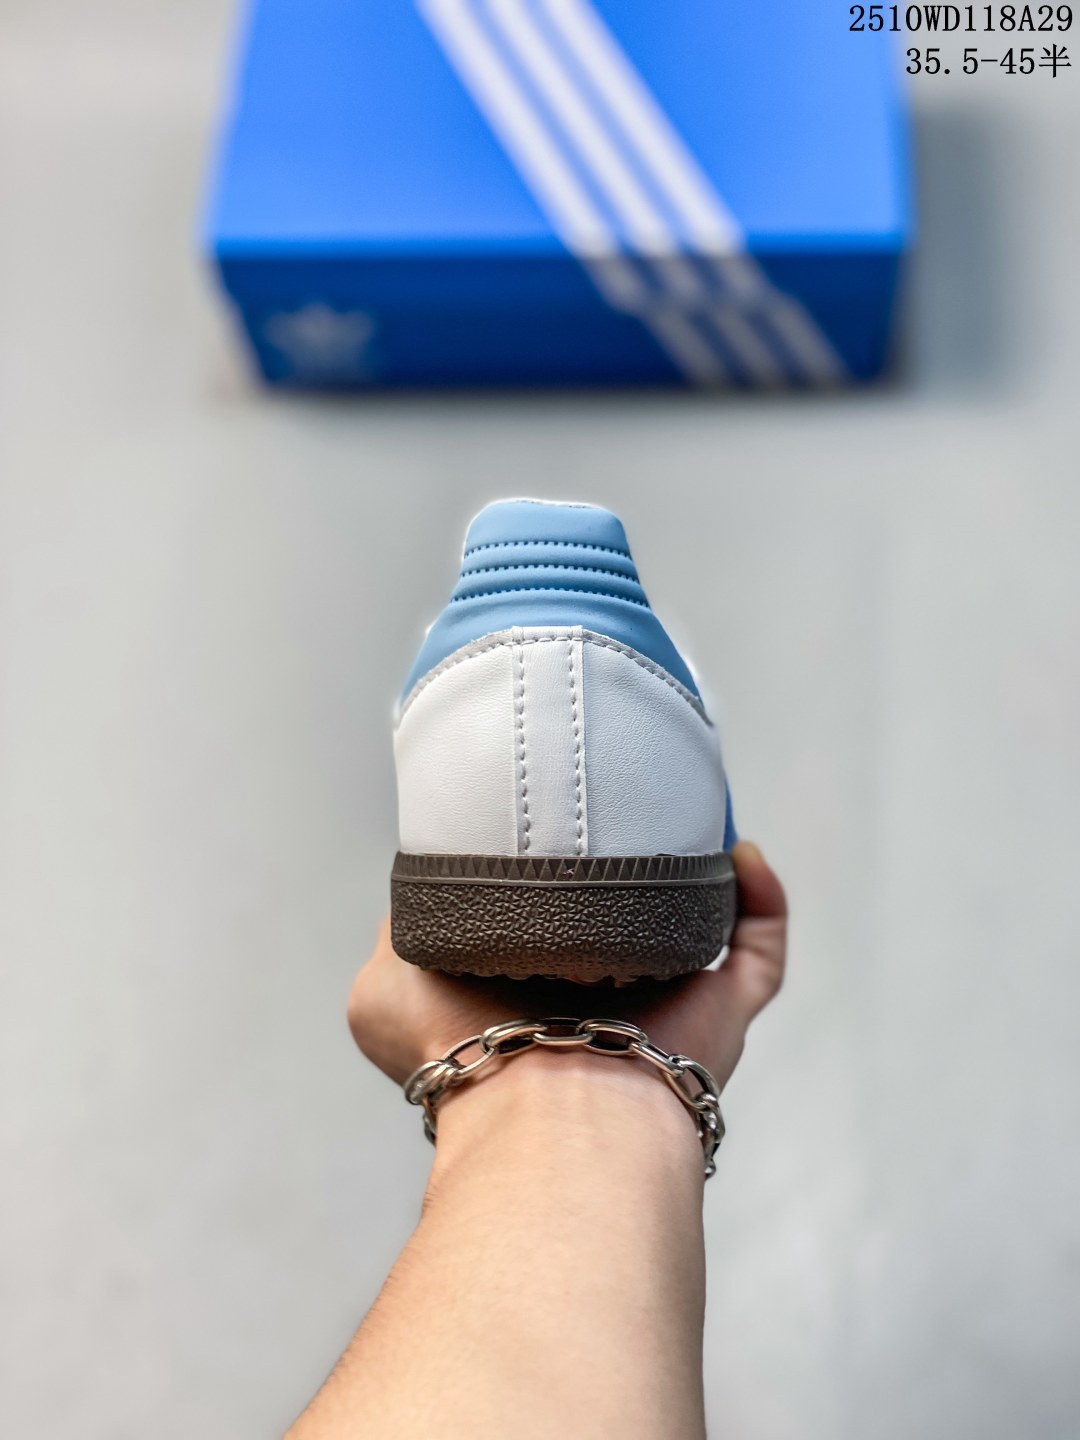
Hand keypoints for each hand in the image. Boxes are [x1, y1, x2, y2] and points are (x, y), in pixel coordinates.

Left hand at [347, 841, 786, 1093]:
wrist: (539, 1109)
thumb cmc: (464, 1054)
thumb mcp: (386, 986)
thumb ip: (401, 927)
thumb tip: (433, 877)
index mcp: (541, 985)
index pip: (559, 917)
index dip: (561, 868)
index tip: (559, 810)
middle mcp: (609, 993)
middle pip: (638, 911)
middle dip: (640, 855)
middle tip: (635, 795)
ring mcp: (674, 1003)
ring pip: (705, 920)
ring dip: (704, 865)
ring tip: (691, 804)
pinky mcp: (727, 1010)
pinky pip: (761, 944)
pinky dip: (761, 894)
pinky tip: (742, 852)